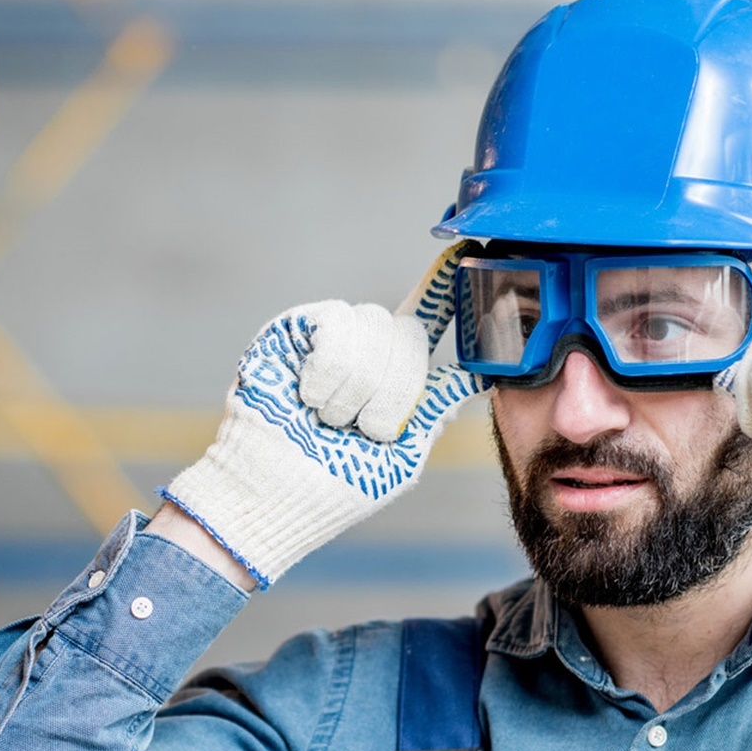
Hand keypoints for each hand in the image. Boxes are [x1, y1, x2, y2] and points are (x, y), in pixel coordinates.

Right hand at [159, 246, 485, 587]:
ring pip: (375, 327)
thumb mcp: (401, 458)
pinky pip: (337, 322)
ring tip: (327, 419)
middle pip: (409, 332)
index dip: (442, 288)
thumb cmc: (333, 488)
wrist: (278, 496)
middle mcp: (363, 349)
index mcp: (391, 376)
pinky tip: (309, 394)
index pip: (424, 321)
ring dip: (357, 387)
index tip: (464, 255)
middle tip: (364, 429)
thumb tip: (473, 377)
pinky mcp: (294, 329)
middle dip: (395, 390)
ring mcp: (328, 336)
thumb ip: (432, 411)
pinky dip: (330, 369)